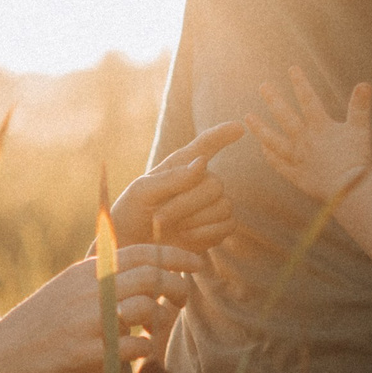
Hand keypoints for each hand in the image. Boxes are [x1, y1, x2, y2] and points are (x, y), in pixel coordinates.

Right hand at [0, 243, 205, 372]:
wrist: (1, 358)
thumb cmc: (37, 326)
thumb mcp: (64, 290)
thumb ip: (98, 278)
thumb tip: (137, 271)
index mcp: (85, 272)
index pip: (140, 253)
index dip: (174, 256)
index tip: (195, 263)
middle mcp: (89, 291)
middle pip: (151, 277)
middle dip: (177, 286)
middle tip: (183, 298)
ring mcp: (89, 322)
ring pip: (148, 309)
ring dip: (163, 320)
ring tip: (158, 330)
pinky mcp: (89, 353)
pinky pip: (136, 347)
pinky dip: (147, 350)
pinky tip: (141, 353)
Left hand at [109, 121, 242, 252]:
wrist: (134, 246)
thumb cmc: (133, 214)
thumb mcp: (142, 192)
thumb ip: (171, 178)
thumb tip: (202, 163)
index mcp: (181, 165)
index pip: (206, 144)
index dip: (222, 135)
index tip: (239, 126)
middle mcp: (202, 180)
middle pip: (215, 185)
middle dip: (185, 205)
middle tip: (158, 219)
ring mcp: (214, 204)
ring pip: (223, 206)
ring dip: (193, 221)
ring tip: (169, 227)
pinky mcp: (220, 227)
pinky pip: (228, 225)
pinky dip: (205, 234)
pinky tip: (185, 236)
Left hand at [248, 71, 371, 205]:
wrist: (351, 191)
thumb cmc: (357, 159)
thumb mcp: (360, 130)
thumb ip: (360, 107)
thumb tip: (365, 83)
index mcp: (320, 128)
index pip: (308, 100)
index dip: (301, 83)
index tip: (292, 69)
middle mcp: (304, 141)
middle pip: (285, 117)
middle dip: (273, 99)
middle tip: (263, 86)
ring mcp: (297, 158)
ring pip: (273, 140)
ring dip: (260, 128)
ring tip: (247, 117)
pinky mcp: (295, 175)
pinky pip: (278, 164)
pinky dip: (270, 156)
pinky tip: (262, 147)